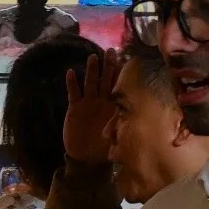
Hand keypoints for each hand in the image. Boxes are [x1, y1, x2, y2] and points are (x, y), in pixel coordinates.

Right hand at [63, 49, 122, 164]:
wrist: (85, 157)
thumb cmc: (104, 147)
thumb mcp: (119, 138)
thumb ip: (126, 125)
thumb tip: (138, 117)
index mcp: (114, 106)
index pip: (120, 87)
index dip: (122, 75)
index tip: (127, 61)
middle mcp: (102, 100)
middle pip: (106, 80)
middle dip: (108, 66)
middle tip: (111, 52)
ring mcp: (88, 102)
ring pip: (90, 83)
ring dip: (91, 70)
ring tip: (93, 58)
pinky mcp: (74, 107)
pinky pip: (74, 93)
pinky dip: (72, 83)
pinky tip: (71, 72)